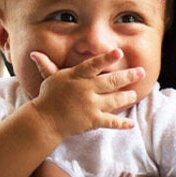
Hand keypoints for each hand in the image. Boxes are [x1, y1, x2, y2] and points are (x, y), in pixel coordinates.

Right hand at [25, 48, 144, 139]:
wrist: (45, 121)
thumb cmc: (49, 97)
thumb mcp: (50, 79)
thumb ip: (47, 66)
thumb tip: (34, 53)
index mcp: (77, 77)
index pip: (93, 65)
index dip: (106, 58)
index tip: (119, 52)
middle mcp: (85, 90)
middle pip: (111, 81)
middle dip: (128, 76)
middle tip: (141, 72)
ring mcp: (90, 106)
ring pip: (114, 100)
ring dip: (127, 97)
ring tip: (134, 94)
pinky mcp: (93, 120)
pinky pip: (110, 122)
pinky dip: (121, 123)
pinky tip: (131, 123)